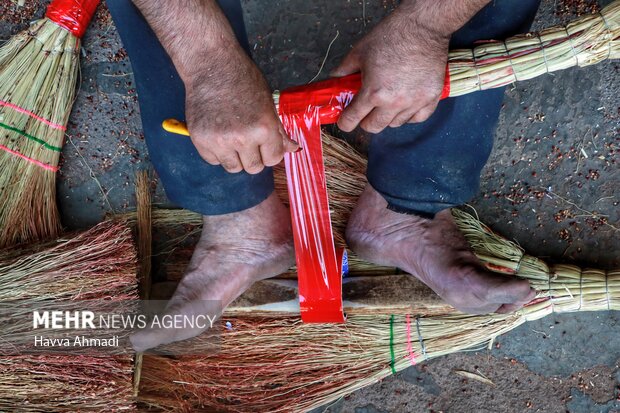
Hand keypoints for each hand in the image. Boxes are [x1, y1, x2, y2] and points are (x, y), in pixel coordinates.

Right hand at [184, 47, 297, 173]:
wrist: (211, 65)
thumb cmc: (243, 81)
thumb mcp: (267, 103)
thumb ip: (279, 130)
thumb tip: (293, 149)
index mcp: (264, 128)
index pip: (273, 159)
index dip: (270, 152)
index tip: (264, 143)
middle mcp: (243, 138)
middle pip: (254, 168)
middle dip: (253, 157)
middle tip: (247, 140)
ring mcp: (220, 141)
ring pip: (233, 168)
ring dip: (235, 157)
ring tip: (232, 137)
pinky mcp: (200, 140)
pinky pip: (213, 160)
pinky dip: (216, 152)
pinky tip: (217, 134)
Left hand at [332, 5, 450, 132]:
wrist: (422, 27)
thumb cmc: (391, 36)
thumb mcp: (359, 52)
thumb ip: (343, 70)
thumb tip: (334, 80)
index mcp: (374, 92)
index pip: (353, 120)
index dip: (345, 122)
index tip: (345, 121)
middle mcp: (394, 102)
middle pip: (374, 127)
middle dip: (365, 121)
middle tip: (365, 111)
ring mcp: (414, 102)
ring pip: (395, 123)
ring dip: (387, 117)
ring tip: (385, 103)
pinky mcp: (431, 98)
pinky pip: (417, 118)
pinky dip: (409, 115)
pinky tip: (404, 106)